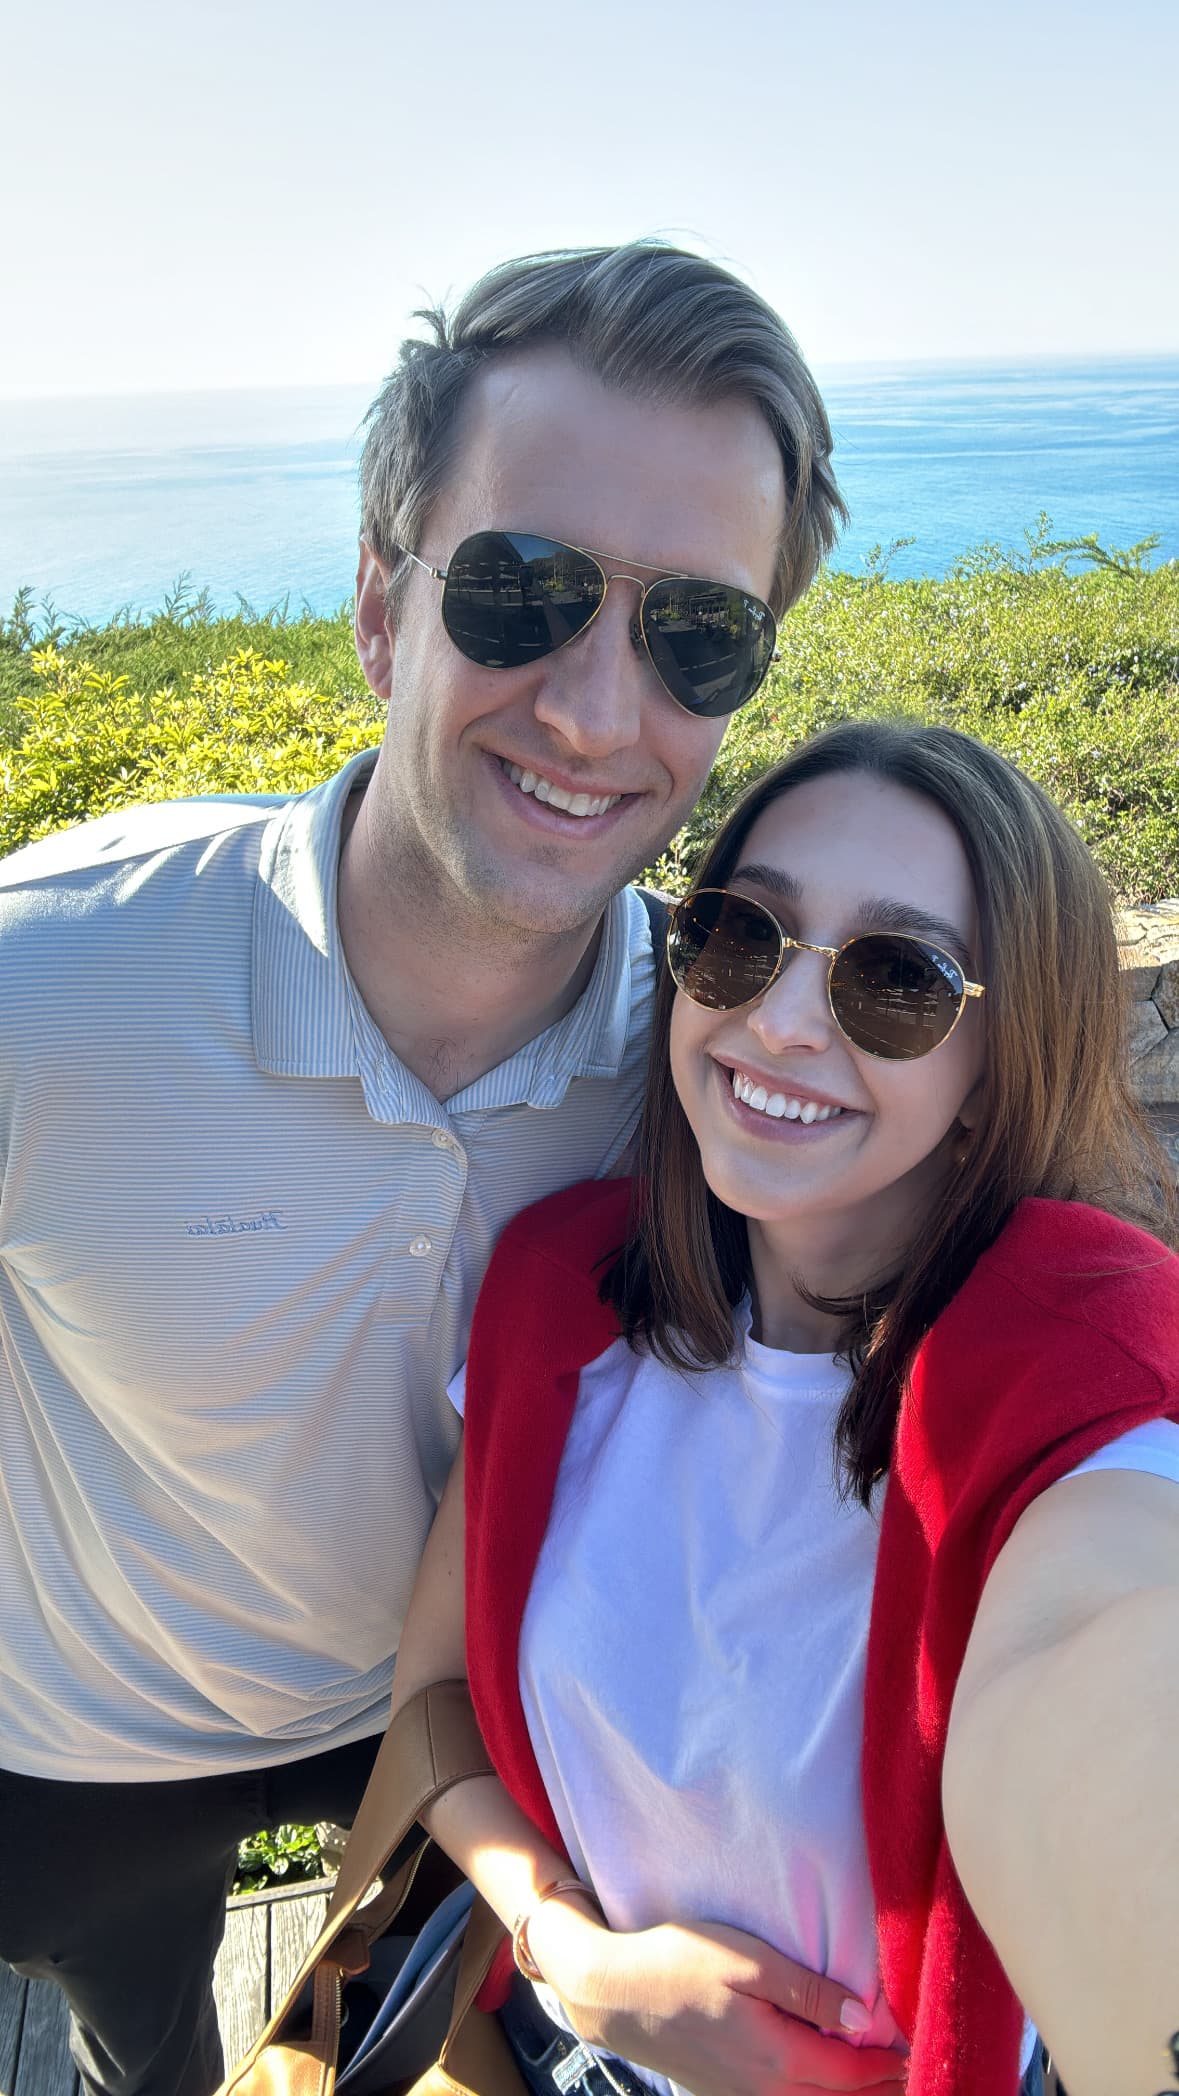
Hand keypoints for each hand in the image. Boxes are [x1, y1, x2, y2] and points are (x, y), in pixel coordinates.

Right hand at [529, 1905, 906, 2095]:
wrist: (612, 1995)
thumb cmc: (677, 1963)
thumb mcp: (745, 1960)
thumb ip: (808, 1991)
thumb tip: (866, 2019)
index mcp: (778, 2056)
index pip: (853, 2072)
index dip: (889, 2062)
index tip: (917, 2046)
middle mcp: (767, 2090)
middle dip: (879, 2086)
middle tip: (912, 2066)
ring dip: (849, 2094)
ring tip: (880, 2077)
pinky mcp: (729, 2094)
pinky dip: (818, 2095)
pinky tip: (825, 2078)